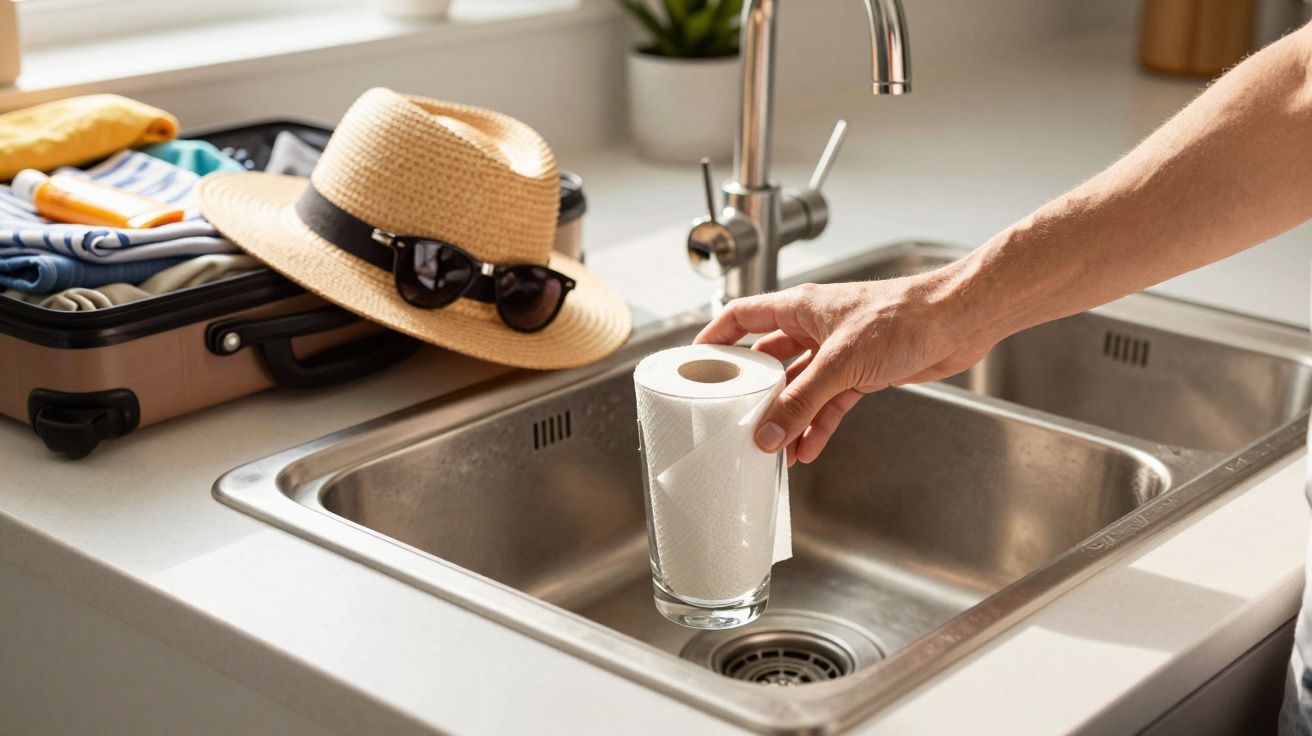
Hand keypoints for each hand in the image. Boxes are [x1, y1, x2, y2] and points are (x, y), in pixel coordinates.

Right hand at [694, 273, 990, 464]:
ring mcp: (839, 351)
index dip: (717, 337)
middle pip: (770, 359)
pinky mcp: (863, 372)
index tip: (698, 361)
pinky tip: (808, 448)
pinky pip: (830, 403)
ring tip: (772, 447)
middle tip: (736, 417)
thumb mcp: (840, 363)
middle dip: (755, 392)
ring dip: (788, 417)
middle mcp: (815, 327)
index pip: (743, 316)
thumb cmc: (903, 316)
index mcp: (800, 307)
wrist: (957, 322)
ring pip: (801, 387)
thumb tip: (768, 432)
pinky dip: (818, 424)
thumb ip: (801, 402)